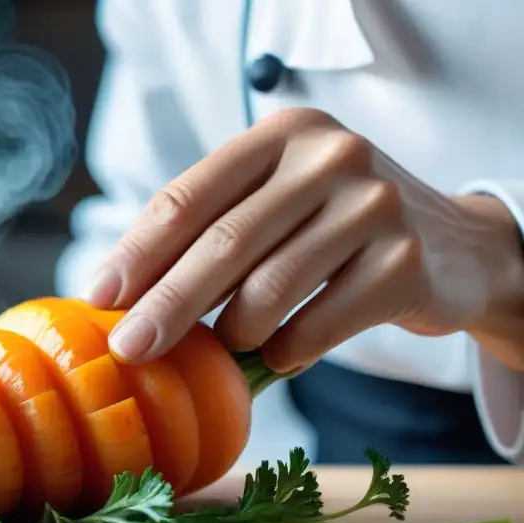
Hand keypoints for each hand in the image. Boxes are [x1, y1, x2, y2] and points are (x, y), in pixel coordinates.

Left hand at [85, 108, 523, 371]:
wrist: (454, 246)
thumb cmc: (335, 229)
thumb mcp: (277, 204)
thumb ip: (211, 232)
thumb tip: (121, 297)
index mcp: (280, 136)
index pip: (190, 196)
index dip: (137, 252)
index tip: (100, 298)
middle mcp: (330, 157)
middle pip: (223, 244)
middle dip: (166, 304)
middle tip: (130, 348)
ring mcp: (373, 205)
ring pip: (269, 288)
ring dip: (233, 333)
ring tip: (228, 346)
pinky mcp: (405, 261)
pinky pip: (319, 325)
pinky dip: (287, 350)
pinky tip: (280, 355)